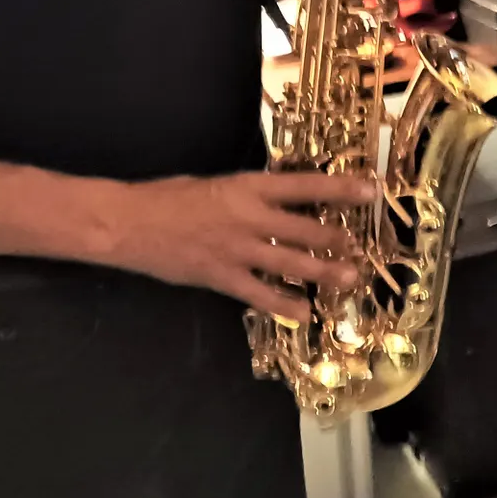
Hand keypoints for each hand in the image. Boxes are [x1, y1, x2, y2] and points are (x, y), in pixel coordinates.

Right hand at [94, 171, 377, 320]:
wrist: (126, 223)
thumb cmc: (168, 197)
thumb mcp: (216, 184)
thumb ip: (250, 195)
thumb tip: (283, 202)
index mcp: (248, 187)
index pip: (304, 185)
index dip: (340, 189)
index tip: (370, 190)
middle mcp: (249, 217)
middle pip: (305, 229)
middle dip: (338, 239)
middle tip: (362, 247)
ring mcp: (237, 250)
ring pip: (290, 263)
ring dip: (322, 272)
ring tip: (349, 278)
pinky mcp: (221, 277)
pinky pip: (259, 294)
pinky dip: (283, 305)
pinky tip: (303, 313)